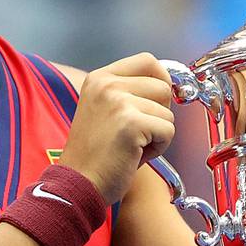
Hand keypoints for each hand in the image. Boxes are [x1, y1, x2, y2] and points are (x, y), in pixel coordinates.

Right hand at [59, 53, 174, 204]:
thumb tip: (166, 85)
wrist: (77, 184)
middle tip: (138, 133)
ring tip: (132, 146)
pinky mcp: (131, 123)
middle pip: (162, 85)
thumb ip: (129, 93)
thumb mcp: (104, 109)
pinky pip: (168, 130)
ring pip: (168, 112)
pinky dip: (159, 148)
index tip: (159, 99)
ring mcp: (118, 102)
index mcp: (99, 78)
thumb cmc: (93, 155)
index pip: (147, 61)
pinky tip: (136, 155)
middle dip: (160, 112)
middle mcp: (107, 84)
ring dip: (157, 133)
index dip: (161, 79)